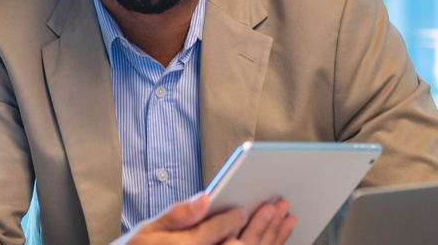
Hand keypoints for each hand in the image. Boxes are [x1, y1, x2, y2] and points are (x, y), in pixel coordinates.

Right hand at [111, 195, 296, 244]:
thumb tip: (205, 199)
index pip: (215, 235)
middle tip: (279, 206)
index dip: (233, 219)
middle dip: (264, 226)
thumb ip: (179, 215)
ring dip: (272, 238)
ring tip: (287, 219)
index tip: (245, 207)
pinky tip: (277, 237)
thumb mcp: (150, 231)